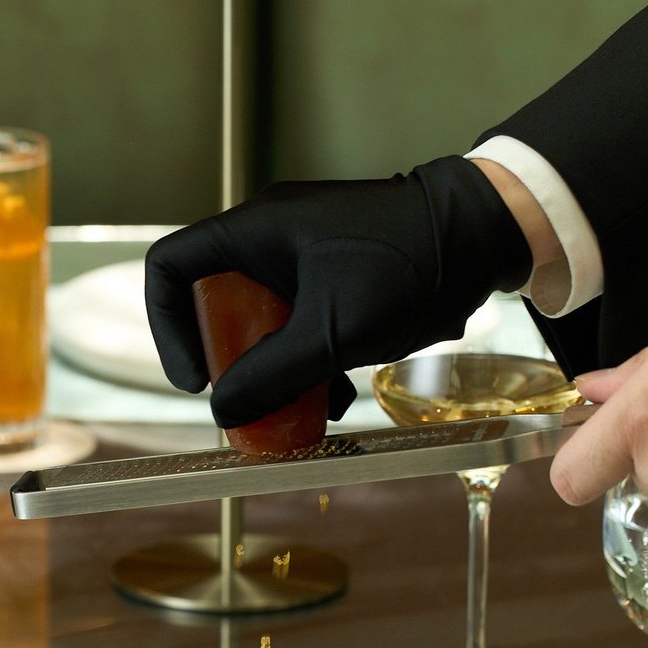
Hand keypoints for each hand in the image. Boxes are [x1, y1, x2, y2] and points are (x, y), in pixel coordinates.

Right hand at [144, 157, 529, 428]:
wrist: (479, 238)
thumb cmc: (405, 267)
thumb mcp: (330, 333)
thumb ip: (272, 375)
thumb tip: (222, 412)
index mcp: (254, 232)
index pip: (171, 268)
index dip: (168, 326)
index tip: (197, 378)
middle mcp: (270, 240)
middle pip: (215, 306)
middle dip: (230, 364)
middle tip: (246, 405)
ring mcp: (305, 259)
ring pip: (262, 325)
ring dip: (273, 374)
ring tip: (296, 415)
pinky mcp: (337, 280)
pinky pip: (301, 326)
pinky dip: (308, 366)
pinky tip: (335, 401)